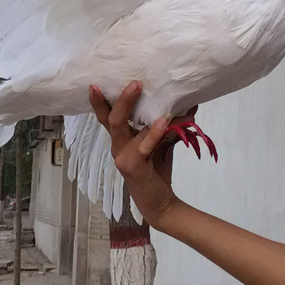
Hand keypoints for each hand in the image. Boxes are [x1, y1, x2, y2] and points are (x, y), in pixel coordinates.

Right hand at [89, 81, 193, 228]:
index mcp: (121, 139)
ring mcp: (122, 156)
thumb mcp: (162, 142)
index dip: (99, 102)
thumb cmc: (157, 169)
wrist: (161, 202)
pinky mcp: (132, 167)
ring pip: (120, 126)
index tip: (94, 85)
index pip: (107, 117)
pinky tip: (163, 121)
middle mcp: (117, 146)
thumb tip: (190, 101)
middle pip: (111, 118)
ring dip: (130, 105)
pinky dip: (152, 132)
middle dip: (119, 98)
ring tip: (139, 88)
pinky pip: (142, 145)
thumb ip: (169, 124)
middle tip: (132, 81)